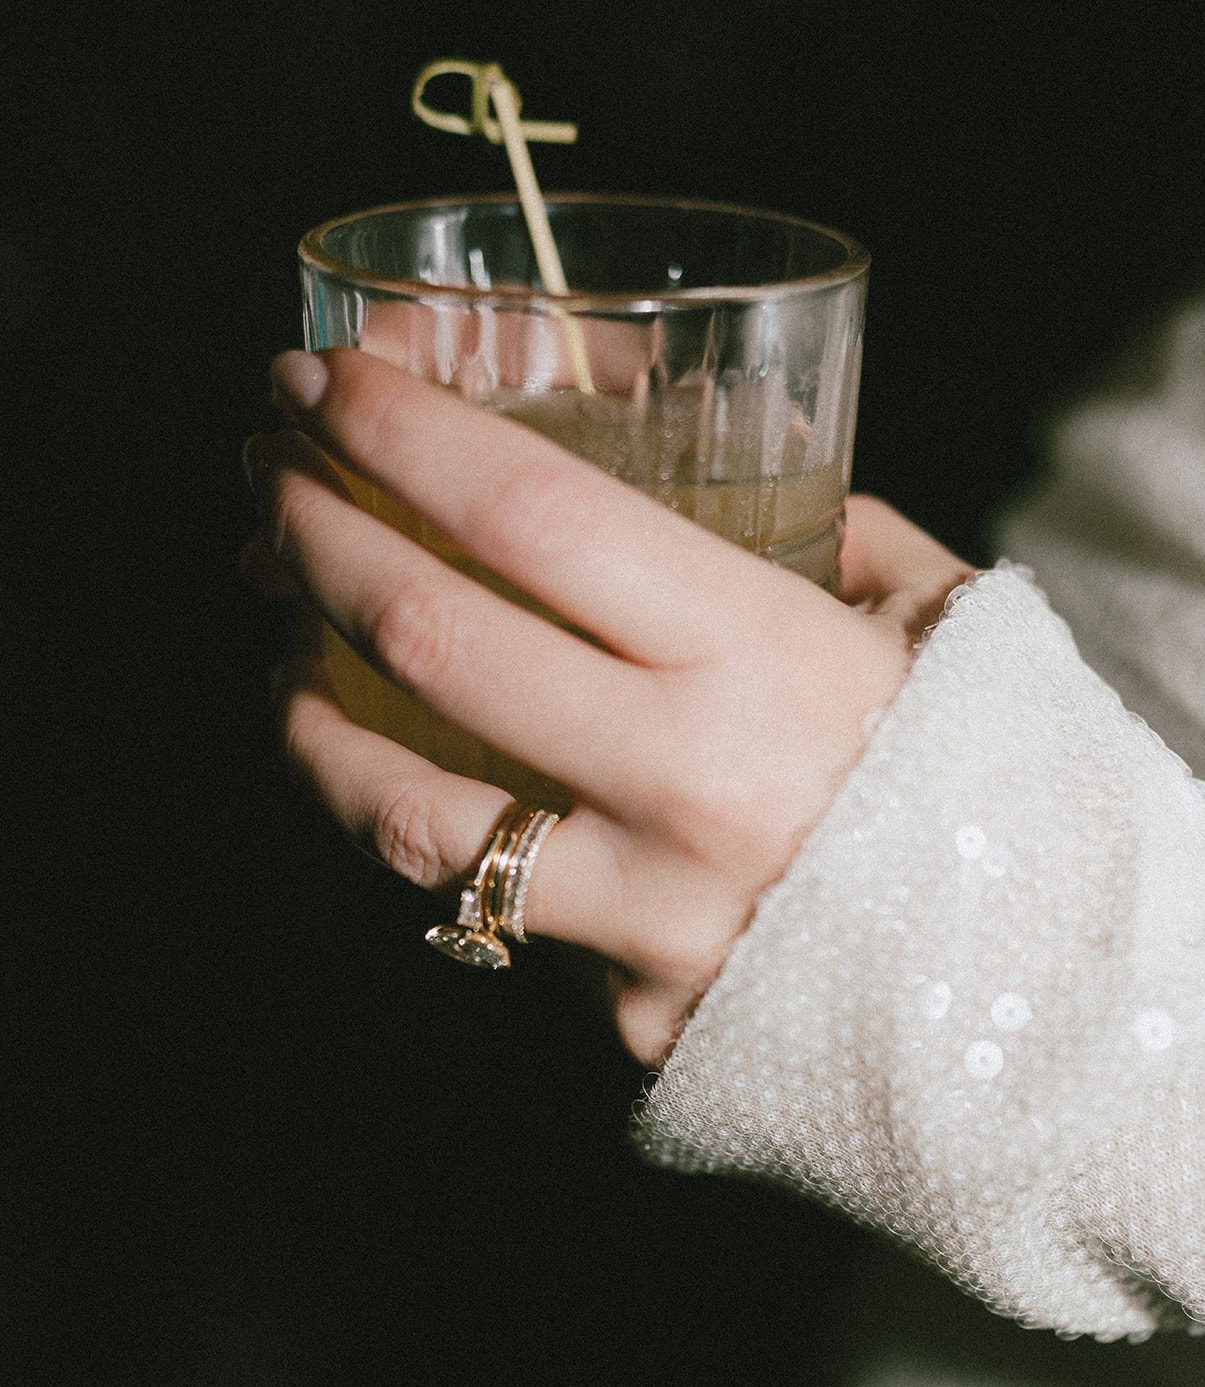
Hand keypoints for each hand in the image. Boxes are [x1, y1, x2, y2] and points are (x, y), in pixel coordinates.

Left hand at [243, 348, 970, 1064]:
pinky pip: (491, 914)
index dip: (403, 435)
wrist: (1045, 985)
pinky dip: (421, 836)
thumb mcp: (920, 609)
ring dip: (305, 706)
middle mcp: (686, 783)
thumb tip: (680, 434)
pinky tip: (383, 779)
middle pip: (432, 638)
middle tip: (267, 475)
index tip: (325, 377)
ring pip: (406, 810)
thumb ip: (807, 520)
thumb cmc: (987, 767)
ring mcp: (647, 913)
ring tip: (278, 641)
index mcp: (762, 655)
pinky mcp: (629, 1009)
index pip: (531, 515)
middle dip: (314, 535)